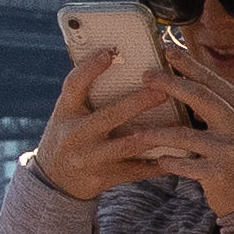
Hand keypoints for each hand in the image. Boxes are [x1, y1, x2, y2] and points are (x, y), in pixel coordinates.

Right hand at [28, 32, 190, 201]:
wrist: (54, 181)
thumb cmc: (69, 136)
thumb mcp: (68, 114)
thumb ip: (87, 94)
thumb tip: (116, 59)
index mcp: (65, 113)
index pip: (74, 86)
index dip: (90, 69)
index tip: (110, 53)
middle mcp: (75, 136)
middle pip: (108, 117)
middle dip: (137, 104)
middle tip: (162, 91)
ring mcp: (90, 159)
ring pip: (127, 146)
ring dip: (155, 134)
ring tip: (179, 124)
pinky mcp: (105, 177)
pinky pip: (137, 170)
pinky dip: (159, 162)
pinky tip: (179, 152)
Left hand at [147, 44, 233, 215]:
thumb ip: (216, 106)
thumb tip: (182, 79)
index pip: (213, 81)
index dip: (189, 65)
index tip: (167, 50)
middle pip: (202, 97)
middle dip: (171, 84)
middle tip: (146, 76)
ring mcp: (232, 149)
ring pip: (186, 134)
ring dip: (158, 133)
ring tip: (137, 132)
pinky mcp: (221, 173)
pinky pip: (186, 164)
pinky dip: (170, 162)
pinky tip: (159, 160)